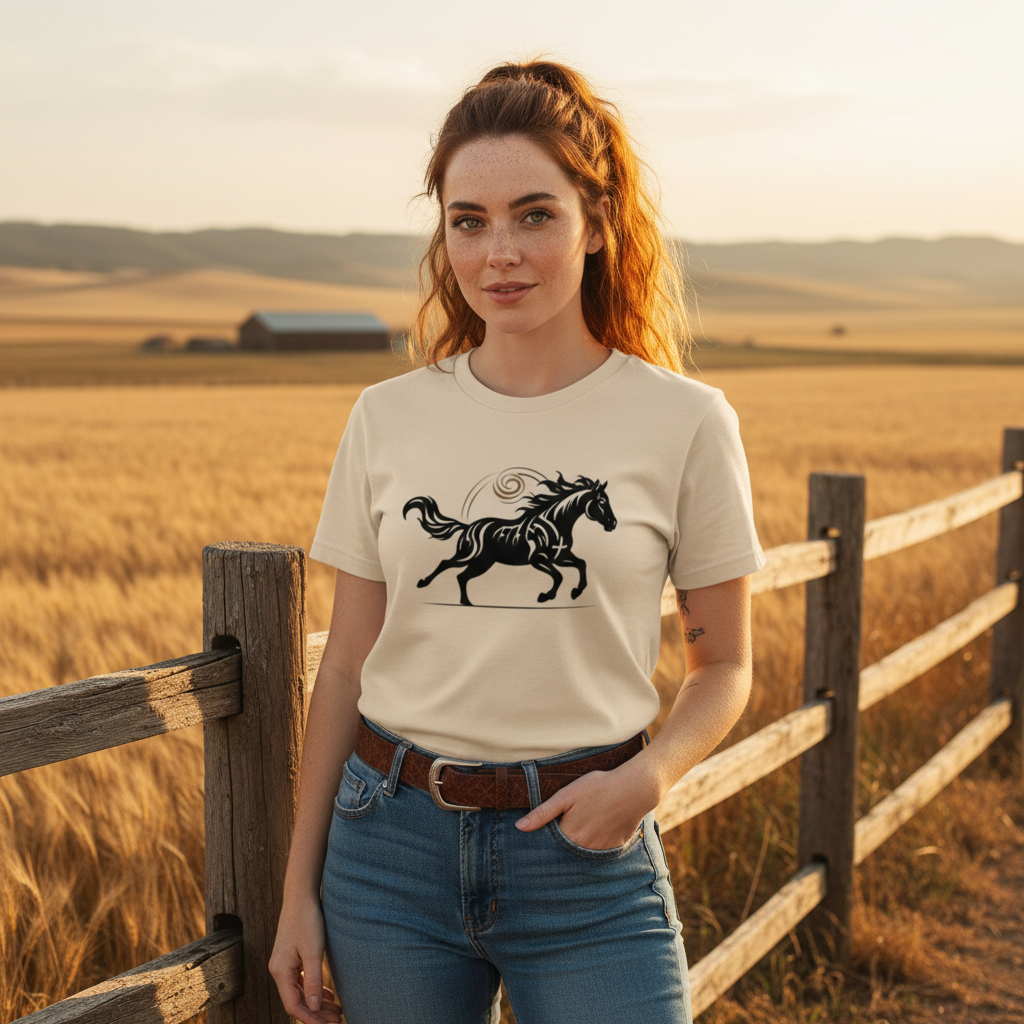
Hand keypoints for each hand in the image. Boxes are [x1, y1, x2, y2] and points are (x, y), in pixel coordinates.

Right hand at [268, 895, 343, 1023]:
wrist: (301, 896)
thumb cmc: (307, 920)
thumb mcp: (313, 951)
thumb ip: (313, 980)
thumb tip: (313, 1007)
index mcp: (280, 971)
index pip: (293, 1005)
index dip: (309, 1018)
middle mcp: (279, 971)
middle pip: (297, 1001)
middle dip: (316, 1013)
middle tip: (337, 1021)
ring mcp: (284, 964)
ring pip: (300, 992)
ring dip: (317, 1003)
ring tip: (336, 1011)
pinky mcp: (291, 958)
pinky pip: (301, 981)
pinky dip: (314, 990)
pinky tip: (328, 995)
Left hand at [514, 762, 659, 850]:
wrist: (634, 788)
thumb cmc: (598, 787)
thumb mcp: (566, 795)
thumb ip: (543, 813)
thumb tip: (519, 827)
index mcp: (570, 836)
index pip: (551, 845)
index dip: (547, 838)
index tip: (546, 832)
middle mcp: (585, 849)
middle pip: (567, 850)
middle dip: (563, 843)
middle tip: (570, 824)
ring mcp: (602, 850)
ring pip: (584, 852)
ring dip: (580, 843)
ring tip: (585, 824)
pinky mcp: (616, 847)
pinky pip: (601, 850)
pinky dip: (597, 842)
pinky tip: (600, 826)